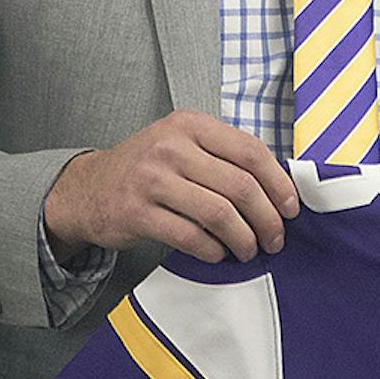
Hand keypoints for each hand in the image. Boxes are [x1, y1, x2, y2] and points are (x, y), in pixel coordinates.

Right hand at [43, 111, 298, 264]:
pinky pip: (190, 237)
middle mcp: (171, 146)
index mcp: (190, 125)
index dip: (279, 184)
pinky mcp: (136, 212)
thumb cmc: (148, 169)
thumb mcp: (183, 144)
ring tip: (248, 250)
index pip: (251, 152)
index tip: (291, 209)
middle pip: (240, 186)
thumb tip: (279, 189)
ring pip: (219, 214)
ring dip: (243, 239)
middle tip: (274, 239)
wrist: (88, 189)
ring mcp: (151, 179)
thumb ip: (224, 156)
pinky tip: (218, 254)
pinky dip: (213, 251)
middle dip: (267, 219)